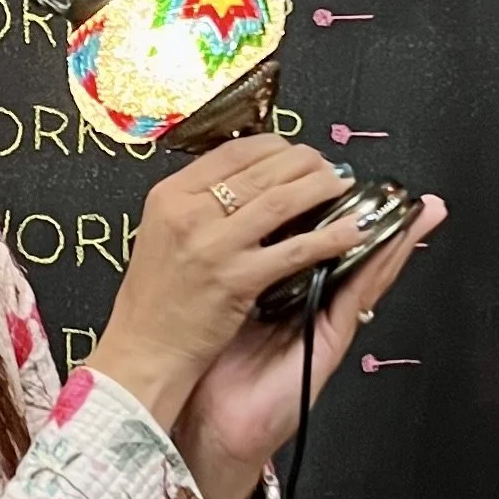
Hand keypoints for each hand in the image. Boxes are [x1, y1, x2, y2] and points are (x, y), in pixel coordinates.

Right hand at [87, 138, 372, 439]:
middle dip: (305, 163)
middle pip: (261, 169)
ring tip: (345, 186)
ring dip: (322, 187)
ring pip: (282, 200)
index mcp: (170, 195)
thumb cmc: (154, 300)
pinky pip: (296, 249)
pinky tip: (354, 231)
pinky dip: (331, 237)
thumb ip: (196, 204)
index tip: (295, 152)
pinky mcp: (238, 279)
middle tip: (328, 166)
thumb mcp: (161, 233)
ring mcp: (214, 246)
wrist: (143, 352)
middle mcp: (189, 213)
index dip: (274, 146)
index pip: (232, 151)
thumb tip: (245, 179)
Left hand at [173, 196, 445, 498]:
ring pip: (364, 268)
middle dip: (372, 213)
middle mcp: (308, 299)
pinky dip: (379, 268)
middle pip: (348, 248)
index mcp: (282, 286)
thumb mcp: (220, 305)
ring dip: (393, 236)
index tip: (338, 172)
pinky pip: (357, 296)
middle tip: (393, 184)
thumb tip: (225, 230)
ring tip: (416, 207)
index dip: (329, 206)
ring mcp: (322, 319)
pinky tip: (393, 243)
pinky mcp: (328, 340)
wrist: (210, 424)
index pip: (312, 237)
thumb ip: (233, 273)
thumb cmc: (209, 364)